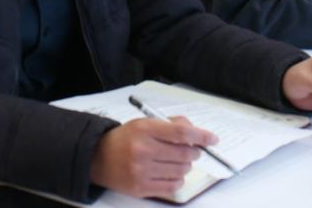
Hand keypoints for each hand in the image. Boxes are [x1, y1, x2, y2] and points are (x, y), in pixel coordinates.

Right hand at [90, 116, 214, 198]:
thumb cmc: (124, 139)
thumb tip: (194, 132)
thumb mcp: (144, 123)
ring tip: (176, 161)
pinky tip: (170, 173)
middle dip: (194, 152)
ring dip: (185, 166)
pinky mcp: (141, 188)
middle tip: (191, 150)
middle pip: (184, 153)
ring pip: (181, 171)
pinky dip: (178, 179)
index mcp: (144, 129)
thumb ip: (169, 125)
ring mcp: (142, 171)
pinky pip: (173, 186)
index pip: (180, 133)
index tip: (213, 139)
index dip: (200, 135)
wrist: (98, 158)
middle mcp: (143, 150)